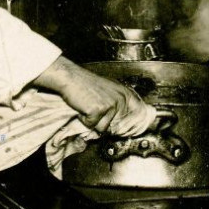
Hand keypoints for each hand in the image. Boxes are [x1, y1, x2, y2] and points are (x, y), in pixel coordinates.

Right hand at [37, 58, 158, 136]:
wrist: (71, 78)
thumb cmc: (86, 84)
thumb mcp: (109, 89)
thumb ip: (118, 103)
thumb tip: (122, 122)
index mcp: (125, 94)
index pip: (137, 113)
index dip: (131, 124)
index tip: (128, 129)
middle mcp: (120, 99)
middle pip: (116, 125)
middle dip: (104, 123)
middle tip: (95, 111)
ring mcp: (110, 105)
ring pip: (102, 127)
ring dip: (92, 121)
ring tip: (88, 107)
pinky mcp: (98, 110)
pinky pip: (91, 125)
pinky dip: (84, 120)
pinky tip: (83, 108)